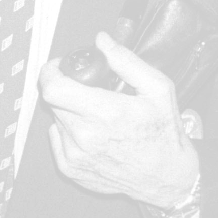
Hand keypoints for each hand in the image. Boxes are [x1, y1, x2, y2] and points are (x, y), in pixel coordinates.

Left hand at [38, 31, 199, 205]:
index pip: (54, 88)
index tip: (60, 66)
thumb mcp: (157, 88)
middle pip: (53, 100)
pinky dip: (68, 132)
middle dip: (66, 88)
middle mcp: (86, 136)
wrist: (166, 176)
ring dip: (70, 111)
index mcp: (106, 113)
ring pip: (56, 119)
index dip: (52, 71)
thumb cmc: (163, 133)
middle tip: (87, 89)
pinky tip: (91, 133)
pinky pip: (56, 139)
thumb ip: (126, 61)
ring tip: (95, 115)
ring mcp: (76, 155)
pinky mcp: (71, 169)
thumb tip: (102, 41)